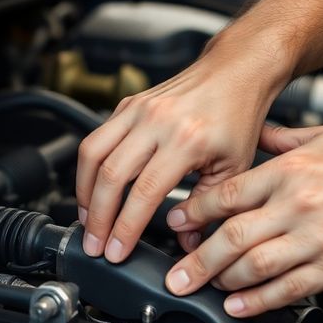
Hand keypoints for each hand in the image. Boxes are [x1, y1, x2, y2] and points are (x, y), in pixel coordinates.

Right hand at [75, 43, 290, 262]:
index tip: (116, 252)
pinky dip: (88, 168)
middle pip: (110, 176)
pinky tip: (92, 190)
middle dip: (97, 218)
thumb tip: (185, 241)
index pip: (144, 193)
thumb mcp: (234, 168)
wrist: (236, 70)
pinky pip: (96, 138)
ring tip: (87, 220)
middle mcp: (157, 121)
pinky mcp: (128, 104)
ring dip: (84, 192)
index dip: (125, 228)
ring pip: (92, 154)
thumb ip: (206, 208)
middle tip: (94, 245)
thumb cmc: (238, 116)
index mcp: (186, 140)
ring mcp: (138, 109)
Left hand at [164, 125, 322, 316]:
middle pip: (231, 237)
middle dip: (197, 259)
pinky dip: (257, 301)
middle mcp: (297, 205)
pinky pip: (287, 289)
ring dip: (222, 281)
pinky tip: (238, 306)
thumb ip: (282, 140)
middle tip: (177, 274)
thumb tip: (253, 136)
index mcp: (289, 171)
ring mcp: (315, 240)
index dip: (194, 213)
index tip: (177, 225)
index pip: (227, 194)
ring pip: (253, 266)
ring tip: (205, 289)